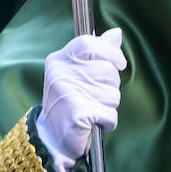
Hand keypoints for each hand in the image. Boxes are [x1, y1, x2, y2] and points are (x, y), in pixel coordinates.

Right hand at [35, 29, 126, 171]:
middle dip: (110, 86)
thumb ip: (98, 51)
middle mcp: (60, 74)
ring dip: (108, 105)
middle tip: (94, 96)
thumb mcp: (79, 72)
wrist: (51, 138)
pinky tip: (94, 122)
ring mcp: (68, 93)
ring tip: (91, 109)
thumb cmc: (70, 102)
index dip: (110, 52)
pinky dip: (108, 121)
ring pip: (113, 93)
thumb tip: (117, 33)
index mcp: (59, 60)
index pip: (89, 43)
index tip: (119, 63)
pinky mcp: (78, 114)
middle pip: (108, 70)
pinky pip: (111, 113)